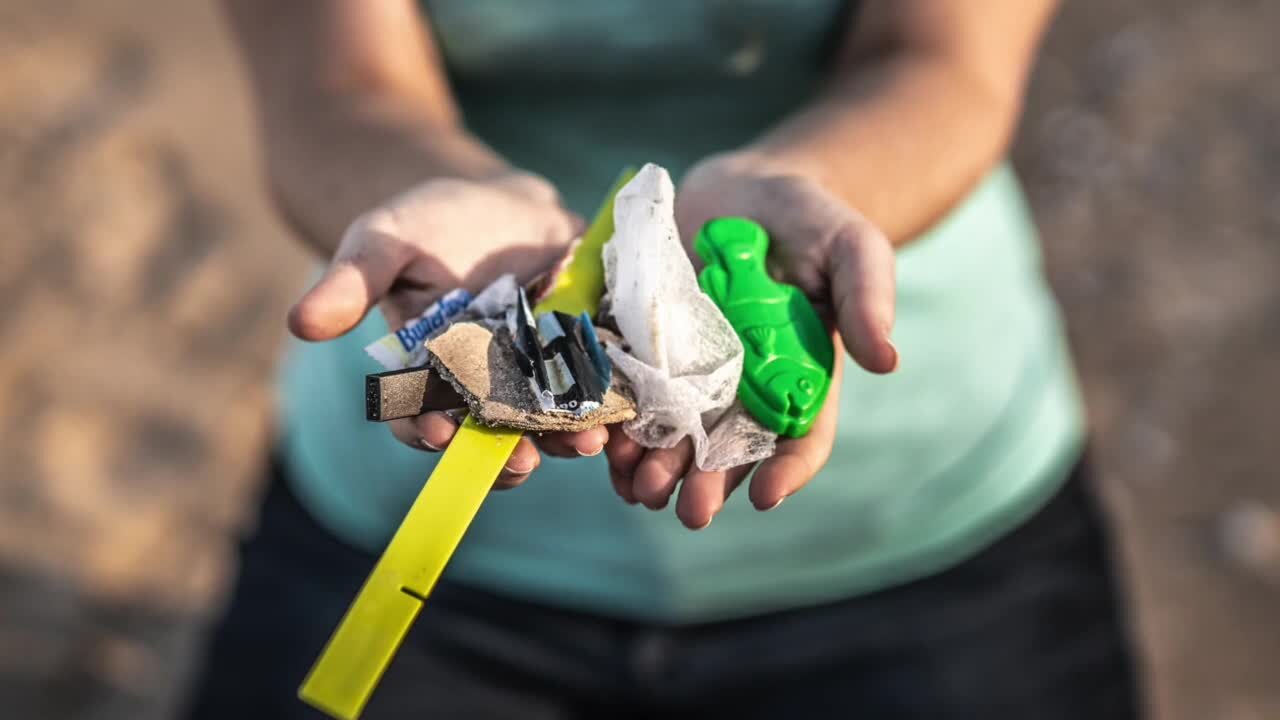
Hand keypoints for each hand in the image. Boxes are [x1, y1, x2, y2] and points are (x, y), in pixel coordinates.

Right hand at [289, 171, 609, 488]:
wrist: (499, 204)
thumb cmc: (428, 223)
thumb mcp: (384, 241)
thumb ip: (352, 282)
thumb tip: (299, 323)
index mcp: (429, 376)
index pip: (420, 418)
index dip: (426, 431)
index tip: (437, 434)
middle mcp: (483, 391)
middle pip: (492, 436)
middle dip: (507, 452)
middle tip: (522, 461)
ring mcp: (537, 379)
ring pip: (549, 422)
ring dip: (567, 437)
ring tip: (587, 439)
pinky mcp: (583, 357)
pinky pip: (598, 389)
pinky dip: (611, 402)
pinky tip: (626, 407)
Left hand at [605, 150, 897, 527]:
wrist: (744, 190)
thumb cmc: (809, 219)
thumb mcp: (849, 245)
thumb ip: (867, 296)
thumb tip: (889, 361)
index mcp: (801, 375)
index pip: (801, 434)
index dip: (787, 470)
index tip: (765, 497)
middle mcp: (744, 386)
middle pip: (728, 448)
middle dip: (707, 483)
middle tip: (687, 512)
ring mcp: (692, 370)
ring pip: (674, 433)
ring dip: (656, 467)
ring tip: (637, 489)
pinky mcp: (646, 345)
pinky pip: (630, 393)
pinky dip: (616, 423)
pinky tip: (602, 446)